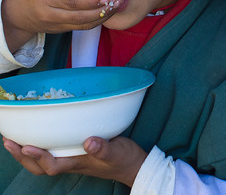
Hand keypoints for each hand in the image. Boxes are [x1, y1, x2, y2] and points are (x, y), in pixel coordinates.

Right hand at [1, 0, 123, 53]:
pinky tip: (107, 12)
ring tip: (117, 6)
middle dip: (102, 10)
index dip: (90, 1)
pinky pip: (82, 27)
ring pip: (83, 25)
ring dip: (103, 17)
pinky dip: (97, 20)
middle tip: (118, 1)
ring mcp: (57, 26)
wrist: (18, 13)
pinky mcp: (62, 31)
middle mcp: (52, 15)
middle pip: (80, 17)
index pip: (71, 2)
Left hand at [2, 135, 147, 187]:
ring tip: (13, 140)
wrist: (133, 166)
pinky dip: (39, 147)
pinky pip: (51, 153)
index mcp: (77, 163)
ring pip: (43, 162)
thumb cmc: (124, 159)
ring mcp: (72, 159)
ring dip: (26, 154)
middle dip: (22, 156)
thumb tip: (89, 141)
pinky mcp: (75, 154)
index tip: (25, 145)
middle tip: (8, 141)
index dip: (37, 157)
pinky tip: (37, 137)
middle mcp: (70, 163)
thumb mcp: (117, 152)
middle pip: (39, 167)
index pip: (51, 165)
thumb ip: (104, 148)